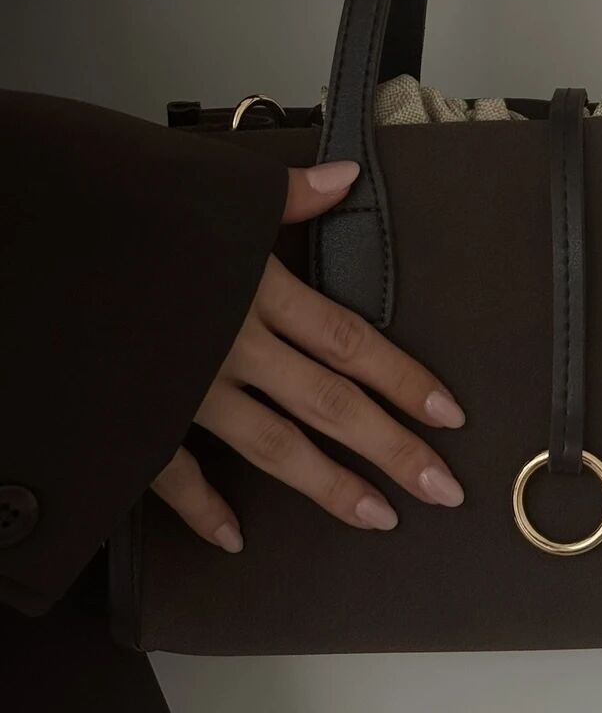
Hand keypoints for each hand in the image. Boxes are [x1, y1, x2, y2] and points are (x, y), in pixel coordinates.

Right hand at [151, 159, 465, 550]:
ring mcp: (187, 390)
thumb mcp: (208, 192)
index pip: (350, 341)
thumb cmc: (125, 215)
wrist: (38, 244)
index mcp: (256, 290)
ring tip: (378, 517)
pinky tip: (232, 537)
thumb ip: (285, 194)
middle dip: (392, 449)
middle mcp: (233, 346)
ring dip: (328, 485)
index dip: (403, 378)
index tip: (450, 413)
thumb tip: (345, 175)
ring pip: (272, 446)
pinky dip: (202, 508)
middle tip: (443, 488)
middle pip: (329, 404)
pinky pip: (174, 474)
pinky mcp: (138, 419)